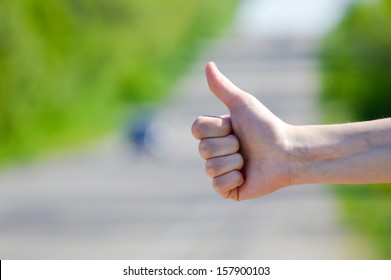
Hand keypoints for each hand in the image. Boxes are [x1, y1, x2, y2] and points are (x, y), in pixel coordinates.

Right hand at [192, 62, 292, 200]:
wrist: (287, 151)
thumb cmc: (266, 127)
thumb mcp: (243, 104)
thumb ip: (222, 87)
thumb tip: (208, 64)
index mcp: (214, 133)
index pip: (196, 129)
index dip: (217, 128)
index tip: (235, 126)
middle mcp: (214, 152)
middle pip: (203, 149)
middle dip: (229, 145)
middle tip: (245, 145)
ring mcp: (220, 171)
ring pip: (210, 168)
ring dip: (234, 161)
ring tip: (248, 160)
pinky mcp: (228, 190)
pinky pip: (217, 185)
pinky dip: (234, 179)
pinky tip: (246, 175)